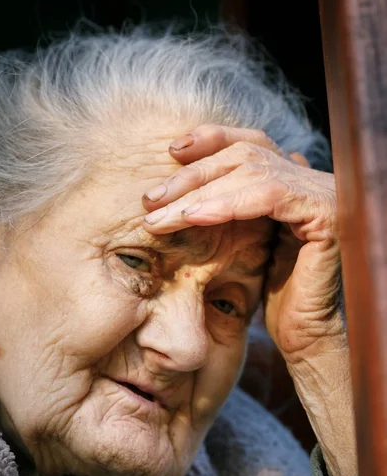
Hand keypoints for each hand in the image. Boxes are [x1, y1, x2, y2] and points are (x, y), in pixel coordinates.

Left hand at [142, 125, 356, 475]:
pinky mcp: (325, 213)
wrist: (302, 335)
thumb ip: (226, 205)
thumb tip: (187, 185)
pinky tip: (194, 217)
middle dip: (193, 173)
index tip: (171, 151)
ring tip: (160, 216)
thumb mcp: (239, 239)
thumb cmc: (268, 293)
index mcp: (294, 179)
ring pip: (251, 171)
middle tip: (151, 197)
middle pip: (246, 153)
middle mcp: (312, 178)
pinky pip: (269, 196)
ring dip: (198, 192)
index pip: (251, 143)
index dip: (211, 139)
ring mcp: (322, 192)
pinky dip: (226, 204)